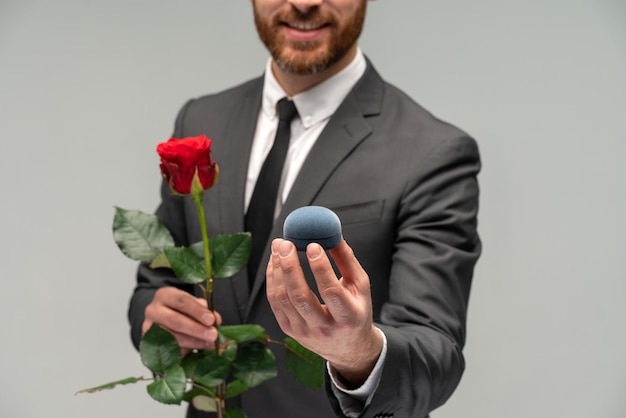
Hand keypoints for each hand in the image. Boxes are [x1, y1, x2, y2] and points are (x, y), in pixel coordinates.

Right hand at [143, 286, 221, 355]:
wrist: (160, 320)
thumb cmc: (179, 310)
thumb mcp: (192, 305)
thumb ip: (204, 310)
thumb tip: (216, 320)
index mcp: (165, 295)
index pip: (182, 301)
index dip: (198, 311)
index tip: (211, 319)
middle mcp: (153, 310)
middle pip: (176, 320)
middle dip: (196, 329)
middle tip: (213, 334)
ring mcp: (149, 328)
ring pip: (172, 337)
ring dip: (193, 342)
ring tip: (209, 344)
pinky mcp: (149, 343)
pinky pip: (168, 348)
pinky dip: (185, 350)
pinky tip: (197, 350)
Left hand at [266, 238, 383, 387]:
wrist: (348, 349)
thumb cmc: (356, 312)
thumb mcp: (360, 288)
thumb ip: (348, 261)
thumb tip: (333, 235)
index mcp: (348, 317)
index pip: (330, 291)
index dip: (320, 267)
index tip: (312, 245)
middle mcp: (325, 328)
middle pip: (301, 296)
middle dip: (290, 267)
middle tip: (286, 243)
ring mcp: (304, 332)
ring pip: (283, 299)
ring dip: (277, 270)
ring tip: (278, 247)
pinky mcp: (290, 331)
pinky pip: (275, 303)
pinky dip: (272, 280)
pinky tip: (274, 263)